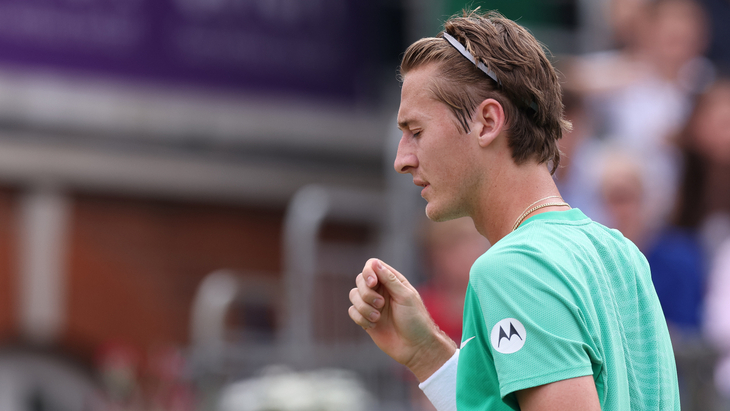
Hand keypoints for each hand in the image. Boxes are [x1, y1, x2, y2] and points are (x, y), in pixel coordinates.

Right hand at [348, 258, 455, 380]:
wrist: (416, 348)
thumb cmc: (416, 320)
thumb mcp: (405, 296)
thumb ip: (390, 279)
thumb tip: (374, 263)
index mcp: (392, 281)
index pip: (372, 265)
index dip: (368, 272)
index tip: (372, 283)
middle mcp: (381, 290)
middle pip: (360, 280)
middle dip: (367, 293)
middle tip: (381, 304)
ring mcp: (372, 305)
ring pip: (354, 295)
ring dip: (364, 307)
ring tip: (377, 317)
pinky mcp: (365, 319)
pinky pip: (352, 311)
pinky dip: (360, 318)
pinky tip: (373, 325)